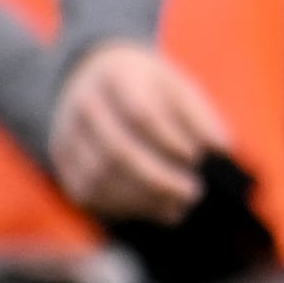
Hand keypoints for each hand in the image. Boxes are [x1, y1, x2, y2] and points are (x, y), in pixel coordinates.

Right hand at [48, 40, 231, 223]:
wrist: (94, 74)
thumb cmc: (147, 85)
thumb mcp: (177, 85)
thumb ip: (199, 115)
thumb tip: (221, 149)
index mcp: (116, 76)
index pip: (140, 114)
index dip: (169, 141)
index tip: (196, 158)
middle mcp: (84, 104)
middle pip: (116, 151)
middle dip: (157, 180)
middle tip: (192, 193)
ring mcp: (67, 133)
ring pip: (99, 179)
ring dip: (141, 200)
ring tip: (178, 208)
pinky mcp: (62, 158)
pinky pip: (87, 193)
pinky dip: (121, 208)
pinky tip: (153, 208)